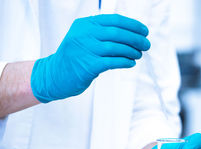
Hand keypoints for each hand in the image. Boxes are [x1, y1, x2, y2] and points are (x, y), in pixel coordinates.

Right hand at [31, 14, 150, 102]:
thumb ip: (102, 33)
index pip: (114, 20)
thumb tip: (131, 34)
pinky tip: (131, 63)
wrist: (54, 75)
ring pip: (117, 48)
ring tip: (138, 55)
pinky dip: (125, 62)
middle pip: (118, 33)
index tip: (144, 31)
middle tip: (146, 44)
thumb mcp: (83, 38)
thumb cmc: (74, 57)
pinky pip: (113, 62)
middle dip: (136, 39)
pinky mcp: (89, 66)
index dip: (133, 25)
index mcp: (85, 24)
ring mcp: (86, 50)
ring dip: (132, 51)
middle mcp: (84, 34)